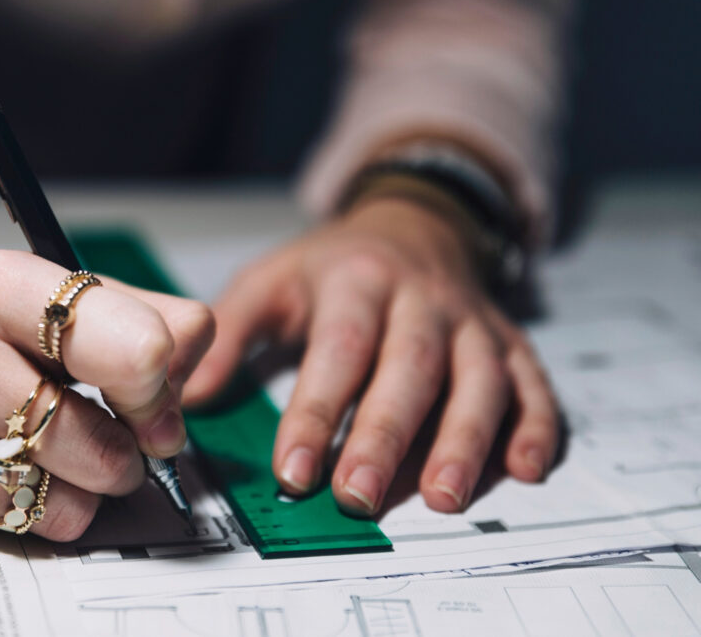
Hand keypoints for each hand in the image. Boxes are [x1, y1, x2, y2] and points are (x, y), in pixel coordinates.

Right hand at [0, 250, 213, 537]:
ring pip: (65, 499)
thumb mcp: (50, 293)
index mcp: (0, 284)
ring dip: (85, 489)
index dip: (161, 391)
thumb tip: (195, 354)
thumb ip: (143, 314)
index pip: (135, 348)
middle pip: (105, 443)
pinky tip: (10, 471)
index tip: (154, 405)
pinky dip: (37, 510)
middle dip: (127, 453)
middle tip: (112, 436)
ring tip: (62, 454)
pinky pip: (19, 524)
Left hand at [185, 194, 557, 513]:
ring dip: (465, 441)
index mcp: (357, 280)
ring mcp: (470, 321)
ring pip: (478, 380)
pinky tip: (527, 469)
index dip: (316, 412)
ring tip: (443, 499)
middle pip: (409, 369)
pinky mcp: (507, 341)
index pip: (338, 349)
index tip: (293, 470)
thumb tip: (186, 396)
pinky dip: (537, 425)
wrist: (410, 225)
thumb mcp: (271, 279)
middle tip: (359, 498)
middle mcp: (421, 300)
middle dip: (385, 437)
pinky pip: (532, 382)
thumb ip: (229, 333)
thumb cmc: (333, 265)